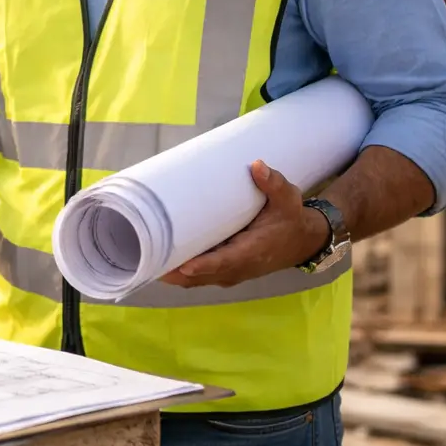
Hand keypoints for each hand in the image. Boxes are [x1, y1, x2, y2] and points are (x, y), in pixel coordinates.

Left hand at [159, 161, 330, 288]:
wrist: (301, 240)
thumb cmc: (291, 219)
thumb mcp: (289, 199)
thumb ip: (274, 183)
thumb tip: (256, 165)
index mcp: (252, 252)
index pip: (224, 263)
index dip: (203, 266)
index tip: (183, 265)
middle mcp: (238, 268)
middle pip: (200, 276)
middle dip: (174, 271)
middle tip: (147, 258)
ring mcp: (229, 273)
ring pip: (195, 280)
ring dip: (171, 273)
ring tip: (144, 259)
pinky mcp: (224, 271)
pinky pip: (198, 276)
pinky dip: (179, 272)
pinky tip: (158, 260)